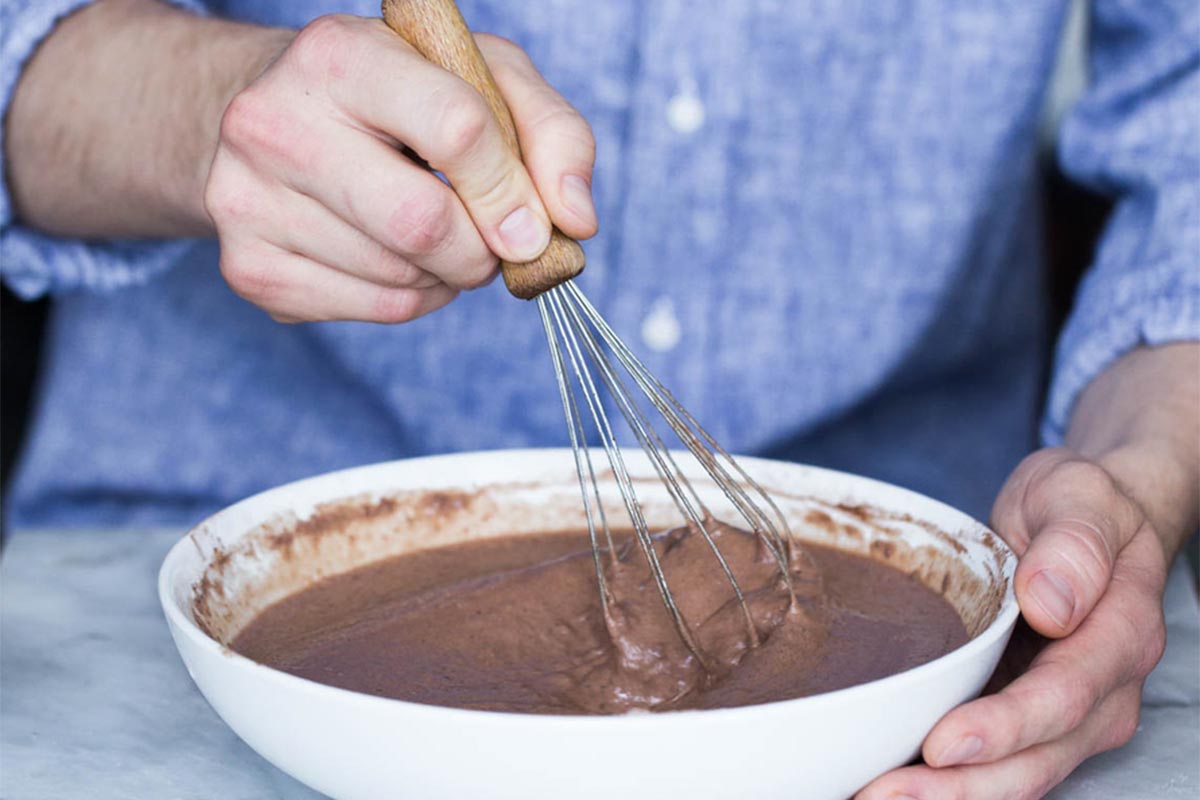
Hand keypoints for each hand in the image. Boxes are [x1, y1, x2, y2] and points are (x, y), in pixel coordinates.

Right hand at [204, 15, 596, 322]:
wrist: (271, 119)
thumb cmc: (398, 98)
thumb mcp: (482, 79)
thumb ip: (551, 133)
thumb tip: (576, 221)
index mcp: (340, 54)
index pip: (457, 130)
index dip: (512, 188)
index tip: (532, 220)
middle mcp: (275, 123)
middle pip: (423, 224)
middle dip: (481, 248)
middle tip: (487, 237)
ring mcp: (248, 200)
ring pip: (402, 279)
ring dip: (448, 274)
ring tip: (433, 233)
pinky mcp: (251, 268)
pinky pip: (375, 312)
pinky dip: (413, 299)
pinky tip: (397, 257)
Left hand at [858, 447, 1169, 799]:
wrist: (1083, 519)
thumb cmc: (1077, 505)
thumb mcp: (1077, 495)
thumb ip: (1074, 544)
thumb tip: (1052, 601)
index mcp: (1120, 631)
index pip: (1064, 695)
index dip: (1005, 727)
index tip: (944, 742)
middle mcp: (1103, 687)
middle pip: (1040, 757)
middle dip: (963, 786)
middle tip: (885, 794)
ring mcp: (1071, 711)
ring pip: (1019, 774)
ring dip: (951, 796)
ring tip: (878, 798)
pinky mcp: (1034, 716)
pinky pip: (1001, 763)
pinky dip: (952, 783)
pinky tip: (897, 782)